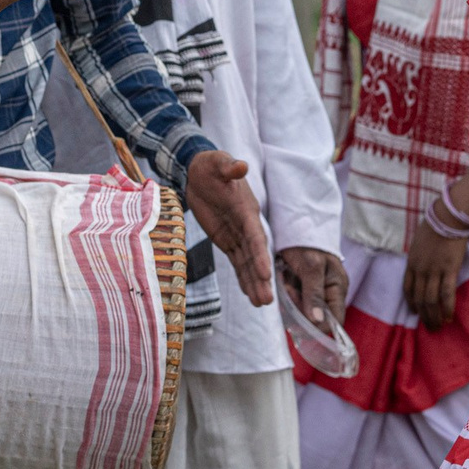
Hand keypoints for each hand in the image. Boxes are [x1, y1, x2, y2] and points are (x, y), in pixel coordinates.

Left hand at [184, 148, 273, 309]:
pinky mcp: (227, 240)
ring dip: (254, 283)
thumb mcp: (218, 163)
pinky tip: (250, 294)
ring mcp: (237, 234)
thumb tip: (240, 165)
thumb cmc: (211, 166)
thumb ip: (229, 167)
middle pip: (255, 255)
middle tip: (267, 301)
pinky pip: (237, 262)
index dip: (260, 255)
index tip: (265, 273)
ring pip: (248, 262)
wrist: (200, 171)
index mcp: (246, 210)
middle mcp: (246, 225)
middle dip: (261, 278)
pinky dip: (243, 277)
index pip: (255, 236)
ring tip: (262, 304)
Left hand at [276, 245, 347, 327]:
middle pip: (316, 318)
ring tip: (286, 281)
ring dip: (292, 301)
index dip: (320, 328)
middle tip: (290, 289)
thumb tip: (317, 322)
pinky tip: (283, 282)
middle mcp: (328, 292)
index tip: (301, 322)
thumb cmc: (306, 242)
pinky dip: (287, 295)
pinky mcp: (302, 287)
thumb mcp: (311, 267)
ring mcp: (315, 290)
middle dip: (301, 310)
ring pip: (303, 310)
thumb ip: (314, 294)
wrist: (294, 223)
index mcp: (337, 288)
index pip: (336, 321)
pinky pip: (294, 300)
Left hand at [403, 218, 468, 328]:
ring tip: (438, 326)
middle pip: (419, 298)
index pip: (407, 288)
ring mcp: (434, 271)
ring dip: (434, 316)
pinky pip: (446, 294)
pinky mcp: (449, 270)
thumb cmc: (435, 226)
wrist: (448, 218)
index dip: (411, 302)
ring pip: (431, 300)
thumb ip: (419, 257)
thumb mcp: (419, 243)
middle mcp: (420, 270)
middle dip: (424, 315)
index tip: (415, 312)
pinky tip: (448, 317)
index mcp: (411, 263)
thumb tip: (423, 265)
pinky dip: (446, 308)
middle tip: (429, 327)